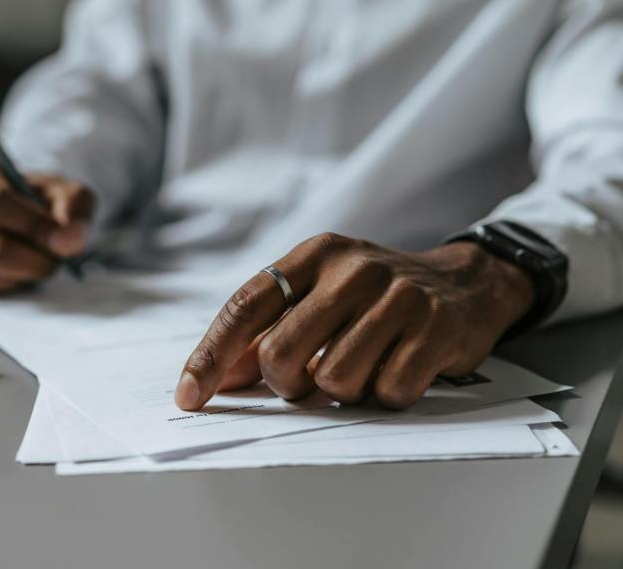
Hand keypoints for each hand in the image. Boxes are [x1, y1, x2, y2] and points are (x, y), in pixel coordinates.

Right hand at [0, 153, 93, 296]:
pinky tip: (8, 273)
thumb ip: (74, 208)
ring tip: (30, 261)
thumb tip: (69, 240)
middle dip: (34, 262)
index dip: (35, 228)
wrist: (15, 220)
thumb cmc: (35, 203)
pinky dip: (2, 291)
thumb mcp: (63, 193)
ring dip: (21, 277)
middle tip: (53, 261)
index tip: (63, 243)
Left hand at [175, 232, 533, 410]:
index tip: (190, 396)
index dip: (211, 355)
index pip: (246, 307)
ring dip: (342, 390)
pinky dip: (385, 394)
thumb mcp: (319, 295)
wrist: (462, 283)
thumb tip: (215, 379)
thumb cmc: (373, 298)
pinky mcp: (435, 328)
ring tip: (363, 366)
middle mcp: (352, 269)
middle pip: (281, 353)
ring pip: (333, 380)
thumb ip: (267, 330)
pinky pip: (387, 392)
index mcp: (314, 255)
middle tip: (308, 381)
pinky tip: (398, 367)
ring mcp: (397, 297)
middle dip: (287, 383)